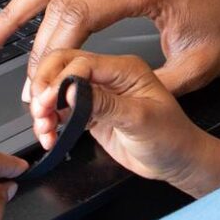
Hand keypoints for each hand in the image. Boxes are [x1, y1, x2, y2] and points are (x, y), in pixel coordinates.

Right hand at [29, 49, 219, 195]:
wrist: (178, 159)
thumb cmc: (173, 137)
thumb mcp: (142, 120)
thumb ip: (105, 104)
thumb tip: (70, 90)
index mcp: (126, 67)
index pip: (81, 60)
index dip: (58, 79)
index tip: (49, 103)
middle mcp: (109, 73)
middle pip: (61, 63)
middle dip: (43, 86)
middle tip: (40, 112)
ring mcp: (98, 88)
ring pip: (56, 82)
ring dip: (42, 103)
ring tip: (44, 126)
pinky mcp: (90, 105)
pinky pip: (59, 102)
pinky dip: (48, 115)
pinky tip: (49, 131)